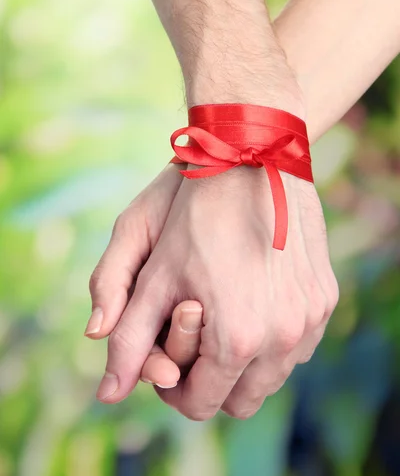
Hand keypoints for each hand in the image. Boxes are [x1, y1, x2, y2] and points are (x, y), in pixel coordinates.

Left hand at [94, 159, 338, 419]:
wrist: (251, 156)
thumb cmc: (194, 213)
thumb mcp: (153, 274)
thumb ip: (127, 339)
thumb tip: (108, 394)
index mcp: (237, 338)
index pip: (200, 404)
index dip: (173, 389)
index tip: (163, 361)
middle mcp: (284, 337)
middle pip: (241, 400)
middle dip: (210, 381)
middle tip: (190, 344)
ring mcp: (311, 317)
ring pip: (273, 376)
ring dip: (244, 363)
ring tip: (219, 320)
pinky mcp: (326, 297)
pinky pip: (299, 346)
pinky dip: (273, 340)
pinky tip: (251, 304)